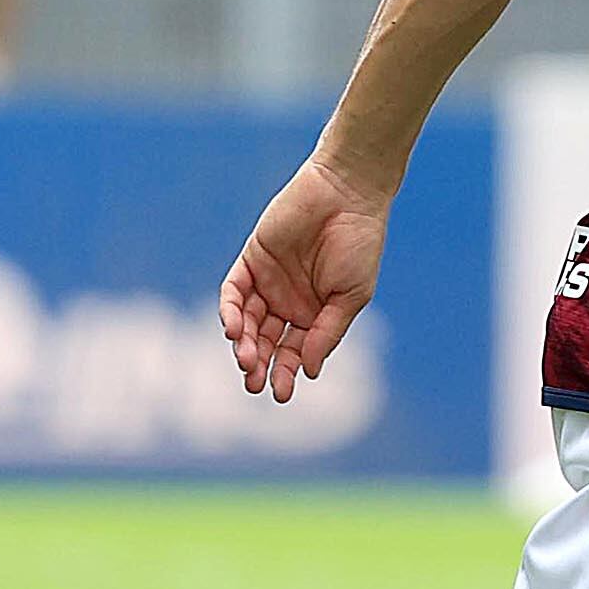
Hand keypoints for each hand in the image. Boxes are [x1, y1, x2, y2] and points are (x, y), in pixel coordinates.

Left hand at [220, 157, 388, 403]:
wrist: (347, 195)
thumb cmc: (359, 244)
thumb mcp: (350, 297)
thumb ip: (327, 332)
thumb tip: (309, 371)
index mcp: (313, 314)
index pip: (292, 351)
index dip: (285, 373)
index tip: (281, 393)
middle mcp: (287, 302)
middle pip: (265, 341)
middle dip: (259, 364)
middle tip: (255, 383)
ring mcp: (268, 282)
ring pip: (246, 321)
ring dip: (244, 343)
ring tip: (246, 359)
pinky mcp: (252, 259)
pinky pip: (233, 291)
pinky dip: (230, 311)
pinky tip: (234, 329)